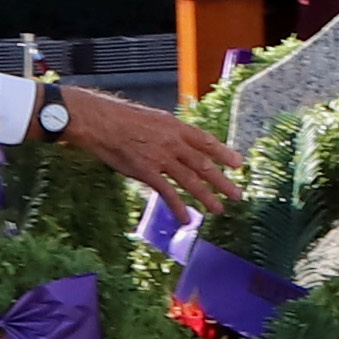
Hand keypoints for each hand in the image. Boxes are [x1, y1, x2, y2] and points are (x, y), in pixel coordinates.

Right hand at [45, 92, 241, 211]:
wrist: (100, 122)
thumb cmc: (122, 119)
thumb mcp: (153, 119)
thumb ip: (170, 132)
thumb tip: (181, 142)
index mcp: (175, 127)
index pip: (206, 141)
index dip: (224, 153)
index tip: (238, 164)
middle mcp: (173, 142)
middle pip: (203, 164)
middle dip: (222, 181)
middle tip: (237, 195)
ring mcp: (161, 158)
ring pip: (190, 180)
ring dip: (206, 197)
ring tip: (218, 210)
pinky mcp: (147, 172)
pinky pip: (167, 193)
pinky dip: (179, 208)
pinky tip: (187, 219)